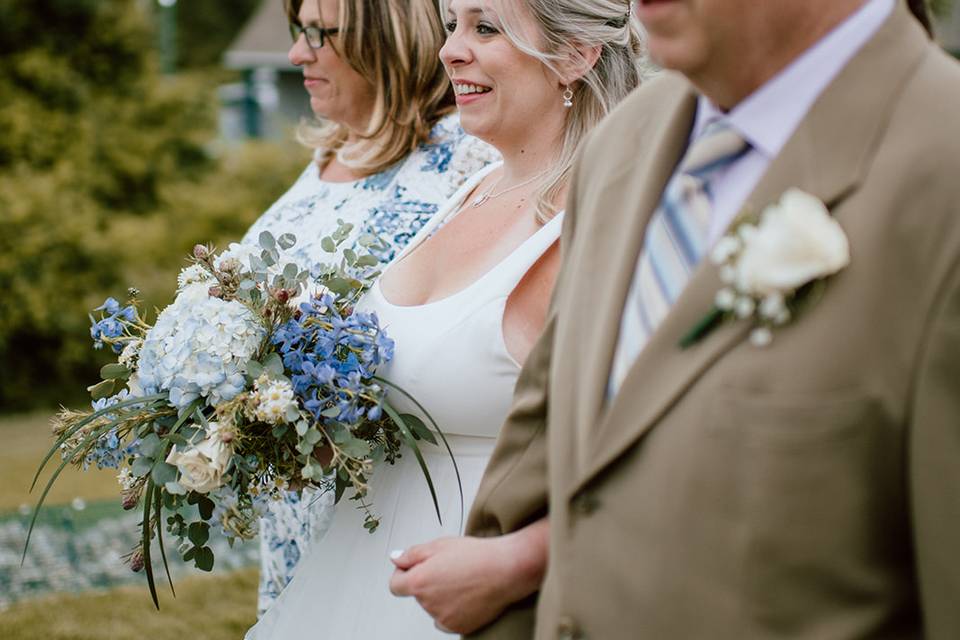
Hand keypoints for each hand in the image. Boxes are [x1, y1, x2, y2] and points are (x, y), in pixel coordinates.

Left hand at [388, 519, 548, 634]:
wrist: (506, 570)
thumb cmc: (476, 555)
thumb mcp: (439, 544)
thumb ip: (411, 554)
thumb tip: (396, 559)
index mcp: (419, 582)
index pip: (395, 585)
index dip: (403, 573)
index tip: (413, 568)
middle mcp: (428, 603)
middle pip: (417, 594)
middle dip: (427, 581)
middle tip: (449, 567)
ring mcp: (443, 617)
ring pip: (433, 606)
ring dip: (440, 595)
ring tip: (462, 579)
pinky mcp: (458, 627)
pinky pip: (445, 620)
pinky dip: (451, 610)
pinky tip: (465, 595)